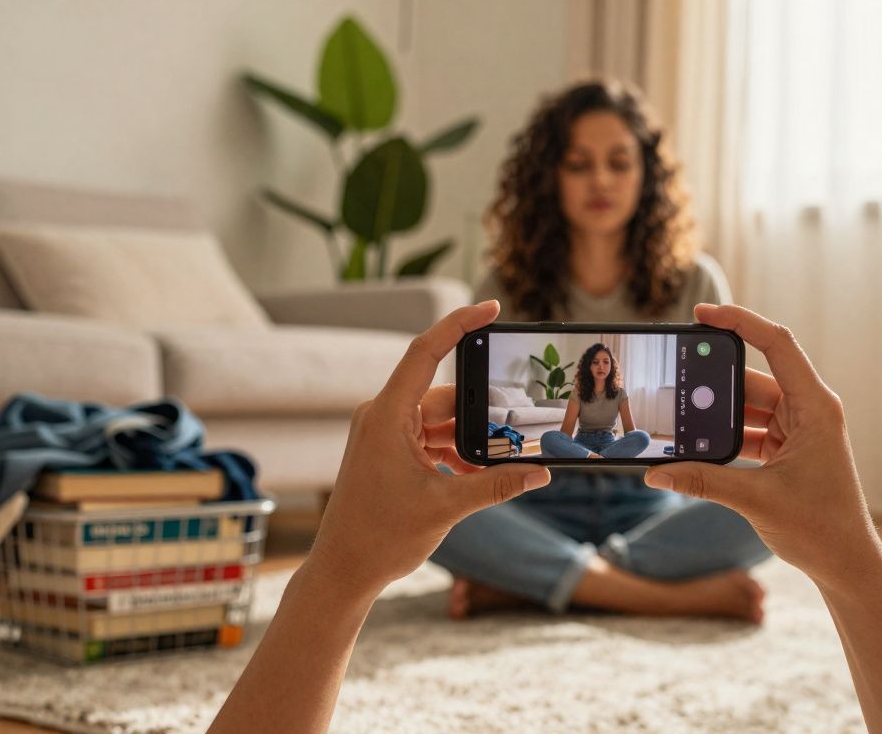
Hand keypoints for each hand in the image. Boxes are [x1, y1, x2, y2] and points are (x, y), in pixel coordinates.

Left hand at [308, 301, 550, 593]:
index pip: (426, 352)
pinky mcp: (389, 453)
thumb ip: (496, 486)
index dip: (459, 324)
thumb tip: (540, 473)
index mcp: (387, 416)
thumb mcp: (446, 507)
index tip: (492, 308)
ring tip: (500, 463)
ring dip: (470, 442)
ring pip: (442, 422)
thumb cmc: (378, 538)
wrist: (342, 572)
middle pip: (446, 396)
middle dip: (481, 414)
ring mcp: (385, 435)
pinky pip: (432, 440)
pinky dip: (456, 454)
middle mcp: (383, 417)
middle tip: (516, 429)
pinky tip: (478, 477)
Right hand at [644, 304, 879, 587]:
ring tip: (676, 416)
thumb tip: (655, 471)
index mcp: (814, 407)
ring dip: (715, 414)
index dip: (740, 321)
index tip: (703, 313)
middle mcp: (808, 410)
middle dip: (712, 381)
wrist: (846, 564)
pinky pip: (748, 431)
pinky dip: (722, 437)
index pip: (777, 344)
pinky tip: (693, 445)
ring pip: (746, 407)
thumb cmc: (820, 528)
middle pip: (752, 379)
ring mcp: (797, 430)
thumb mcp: (756, 500)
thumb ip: (703, 481)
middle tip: (673, 376)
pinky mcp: (786, 450)